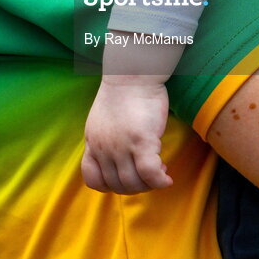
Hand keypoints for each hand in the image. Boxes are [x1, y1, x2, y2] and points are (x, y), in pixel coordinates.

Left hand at [81, 78, 172, 193]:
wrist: (132, 72)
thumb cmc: (124, 91)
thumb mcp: (103, 119)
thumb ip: (107, 139)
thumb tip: (119, 157)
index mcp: (92, 142)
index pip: (93, 179)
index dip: (110, 185)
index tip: (126, 177)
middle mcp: (104, 148)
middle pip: (116, 185)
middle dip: (134, 186)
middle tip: (148, 175)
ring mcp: (121, 146)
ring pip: (133, 183)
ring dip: (148, 184)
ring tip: (159, 172)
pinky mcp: (141, 141)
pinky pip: (150, 174)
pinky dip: (159, 180)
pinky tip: (166, 176)